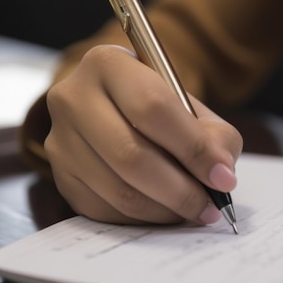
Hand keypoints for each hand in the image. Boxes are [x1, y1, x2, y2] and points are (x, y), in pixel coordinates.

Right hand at [44, 45, 242, 225]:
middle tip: (211, 206)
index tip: (223, 177)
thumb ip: (214, 136)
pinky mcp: (60, 178)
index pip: (152, 107)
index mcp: (107, 64)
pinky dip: (143, 219)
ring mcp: (59, 141)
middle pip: (130, 155)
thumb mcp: (191, 107)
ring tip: (194, 210)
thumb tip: (220, 174)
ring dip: (165, 209)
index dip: (192, 147)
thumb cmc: (157, 107)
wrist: (115, 111)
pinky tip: (165, 212)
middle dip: (180, 189)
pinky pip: (105, 211)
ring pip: (118, 190)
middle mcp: (72, 98)